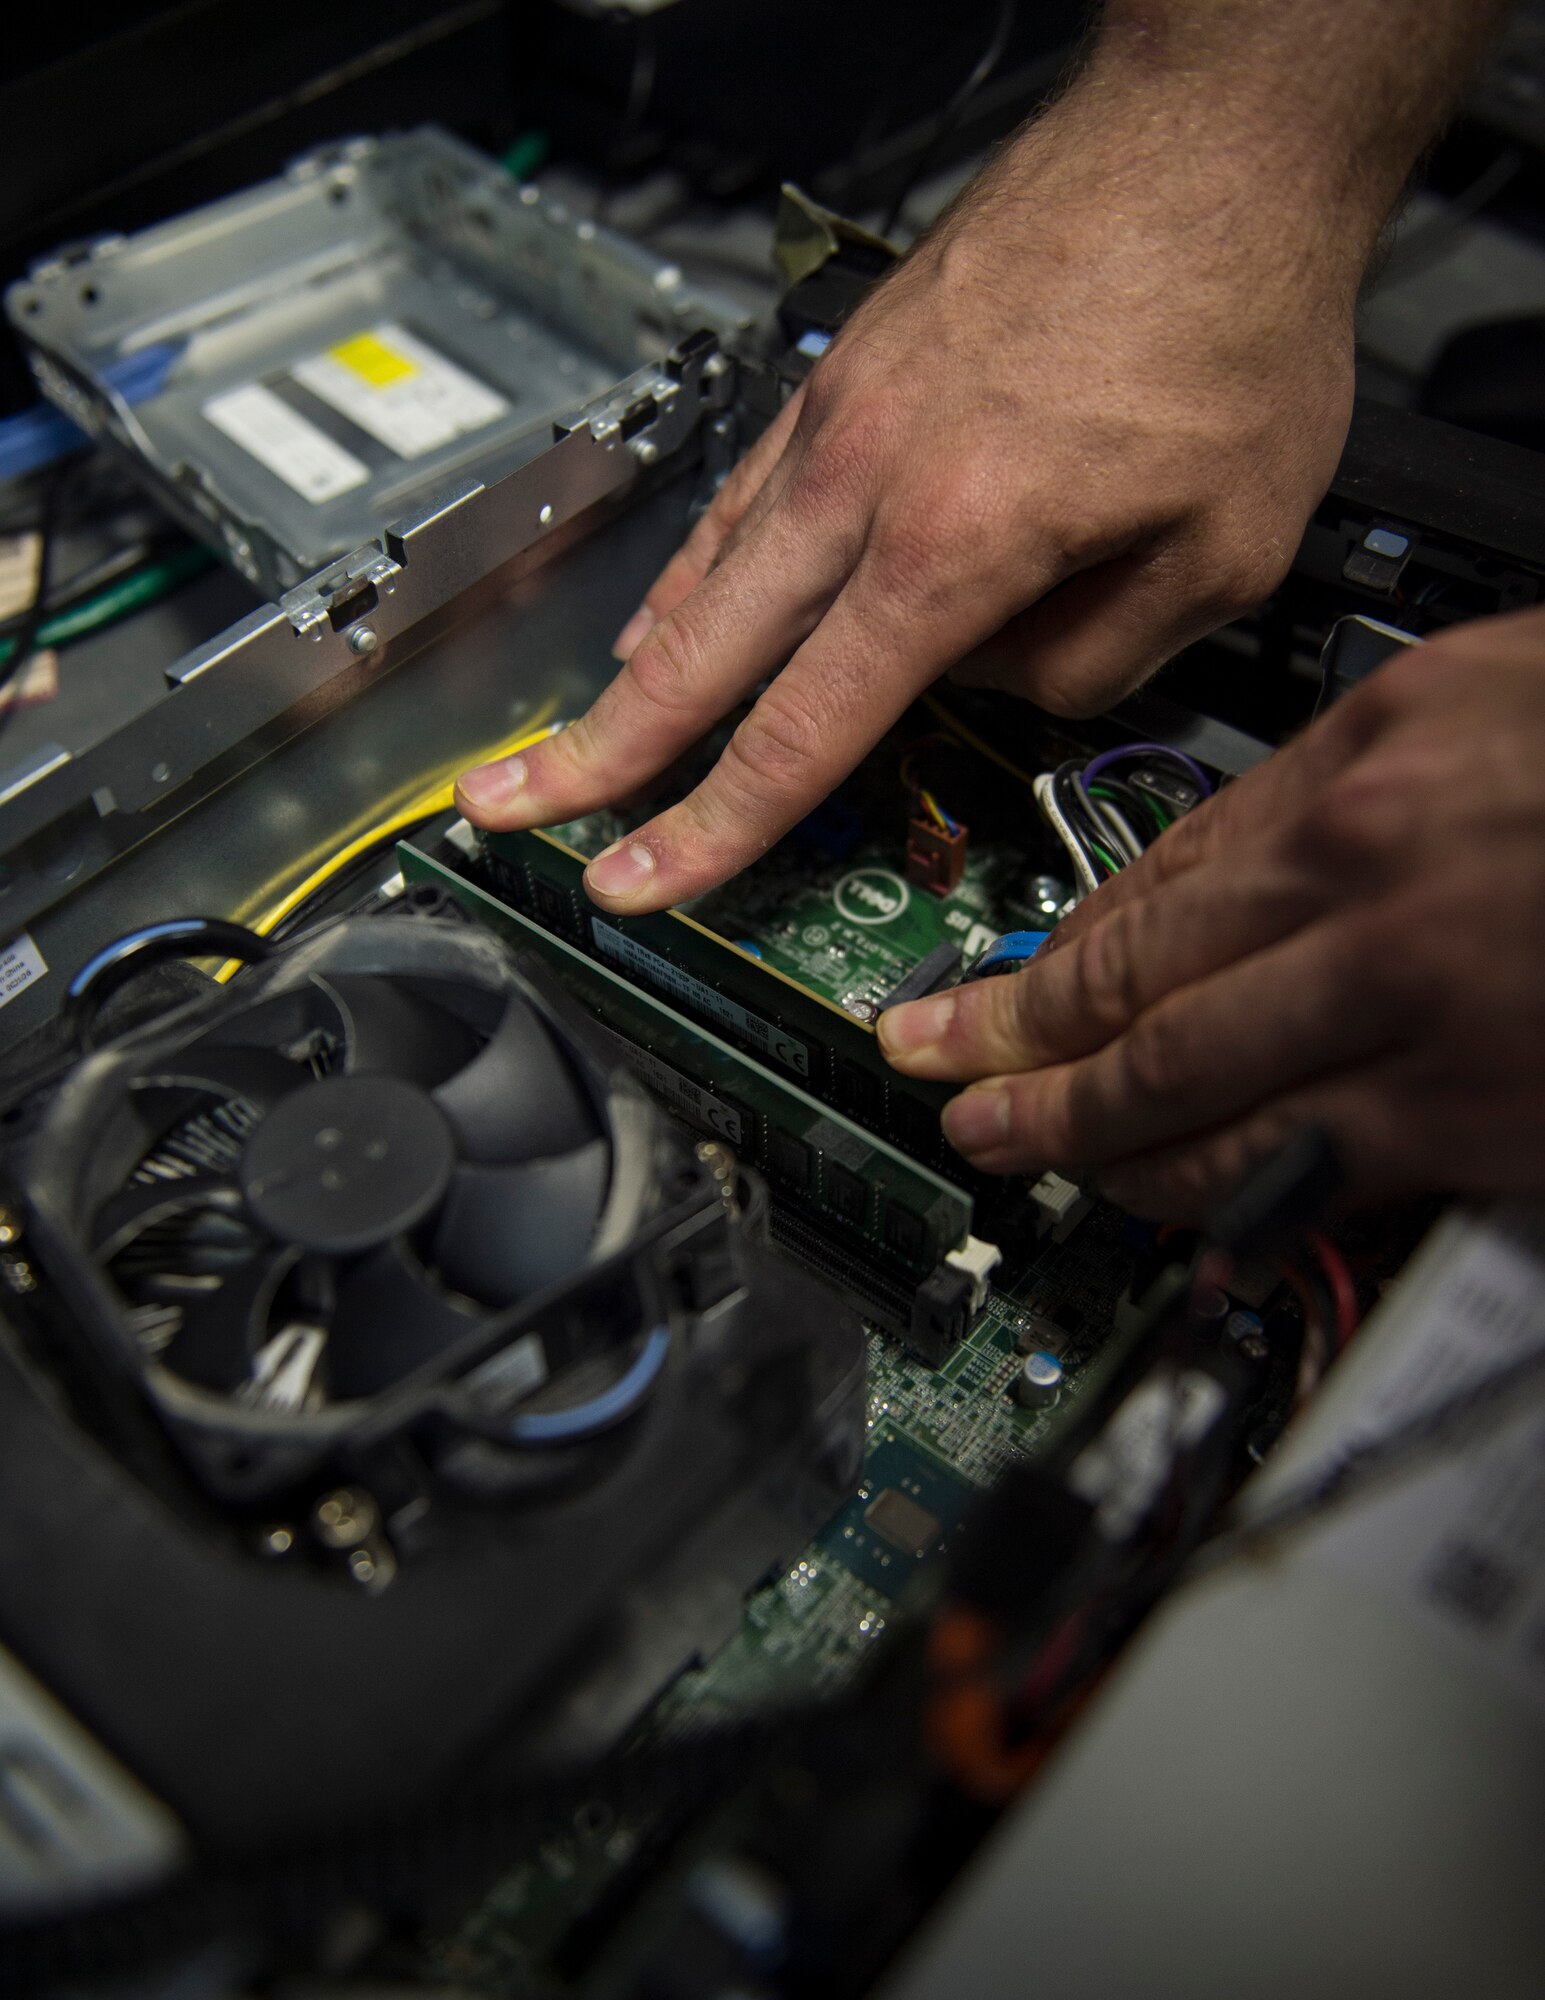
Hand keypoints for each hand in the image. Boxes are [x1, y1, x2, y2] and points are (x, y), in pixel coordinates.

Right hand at [455, 70, 1372, 913]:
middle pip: (697, 654)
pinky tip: (674, 604)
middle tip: (504, 804)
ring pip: (706, 569)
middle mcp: (868, 481)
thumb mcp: (1223, 550)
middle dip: (591, 751)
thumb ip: (1095, 659)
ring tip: (568, 733)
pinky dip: (696, 564)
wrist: (1211, 135)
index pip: (798, 731)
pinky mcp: (854, 369)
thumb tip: (1008, 681)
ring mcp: (844, 417)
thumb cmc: (1232, 319)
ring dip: (630, 666)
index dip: (706, 828)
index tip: (635, 882)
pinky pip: (746, 488)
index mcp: (954, 546)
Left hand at [877, 610, 1544, 1219]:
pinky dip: (1198, 1188)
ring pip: (1182, 1081)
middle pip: (1133, 978)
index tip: (984, 974)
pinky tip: (1142, 1198)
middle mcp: (1368, 877)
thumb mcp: (1499, 696)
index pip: (1155, 871)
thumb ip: (1365, 768)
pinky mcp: (1473, 1115)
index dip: (1049, 938)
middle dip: (1011, 1034)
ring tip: (998, 1141)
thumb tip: (1247, 856)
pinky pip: (1291, 1161)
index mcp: (1373, 758)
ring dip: (1071, 1123)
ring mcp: (1413, 1004)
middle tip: (928, 1067)